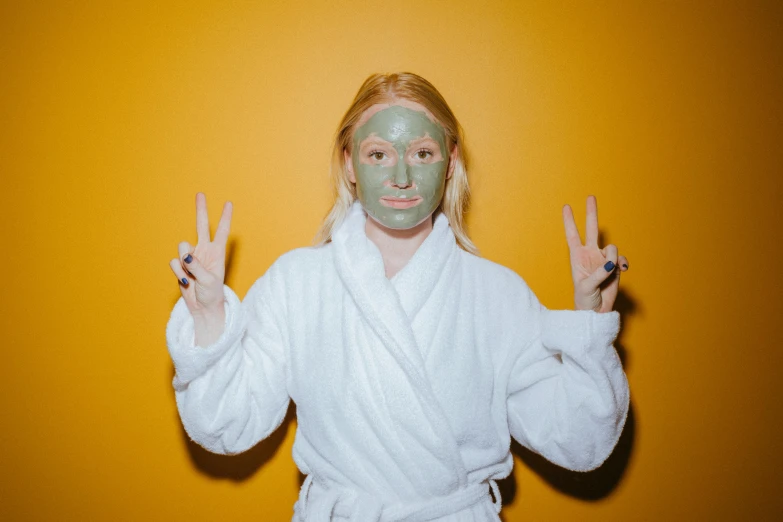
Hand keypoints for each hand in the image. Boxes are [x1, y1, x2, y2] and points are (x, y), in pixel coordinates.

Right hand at [169, 192, 232, 315]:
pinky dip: (180, 273)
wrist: (202, 308)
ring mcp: (191, 257)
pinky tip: (187, 282)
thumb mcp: (209, 281)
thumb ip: (197, 266)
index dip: (225, 217)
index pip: (222, 231)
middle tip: (200, 194)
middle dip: (201, 210)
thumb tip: (184, 255)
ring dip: (185, 263)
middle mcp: (204, 251)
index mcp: (217, 252)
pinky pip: (175, 263)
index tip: (228, 203)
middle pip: (201, 226)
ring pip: (182, 247)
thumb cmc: (212, 294)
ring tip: (193, 277)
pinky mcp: (181, 266)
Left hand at [562, 195, 627, 312]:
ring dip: (613, 256)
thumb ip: (598, 274)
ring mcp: (602, 259)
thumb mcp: (586, 287)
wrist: (596, 311)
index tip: (566, 206)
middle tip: (590, 196)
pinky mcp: (615, 267)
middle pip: (591, 229)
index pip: (572, 235)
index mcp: (577, 257)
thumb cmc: (584, 300)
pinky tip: (623, 269)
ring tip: (611, 270)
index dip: (569, 221)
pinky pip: (621, 258)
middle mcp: (590, 254)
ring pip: (611, 247)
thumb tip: (611, 264)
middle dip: (591, 213)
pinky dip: (623, 262)